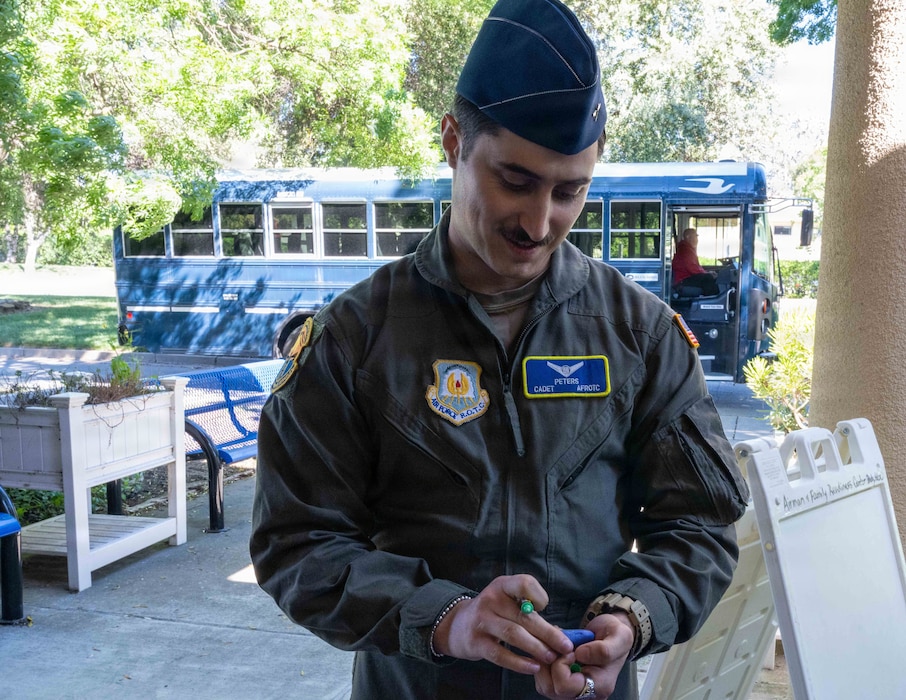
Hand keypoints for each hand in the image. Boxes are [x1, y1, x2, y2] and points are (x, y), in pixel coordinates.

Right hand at [431, 574, 573, 674]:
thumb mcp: (505, 600)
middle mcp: (490, 600)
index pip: (524, 583)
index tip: (544, 608)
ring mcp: (481, 621)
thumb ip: (527, 609)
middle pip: (524, 616)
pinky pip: (501, 655)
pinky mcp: (476, 643)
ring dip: (536, 648)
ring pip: (514, 635)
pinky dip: (520, 663)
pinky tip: (534, 668)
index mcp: (502, 586)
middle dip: (548, 633)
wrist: (458, 626)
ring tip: (551, 657)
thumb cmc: (493, 613)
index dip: (539, 596)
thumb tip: (559, 632)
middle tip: (565, 647)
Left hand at [533, 612, 634, 698]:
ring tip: (555, 645)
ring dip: (544, 662)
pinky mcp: (564, 684)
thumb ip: (603, 649)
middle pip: (551, 689)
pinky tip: (554, 650)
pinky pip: (544, 679)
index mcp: (600, 686)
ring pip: (544, 685)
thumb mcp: (619, 636)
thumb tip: (580, 655)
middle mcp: (586, 694)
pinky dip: (544, 662)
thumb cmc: (616, 636)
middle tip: (558, 645)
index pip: (565, 686)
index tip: (570, 649)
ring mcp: (573, 691)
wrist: (612, 636)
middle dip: (549, 663)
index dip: (561, 665)